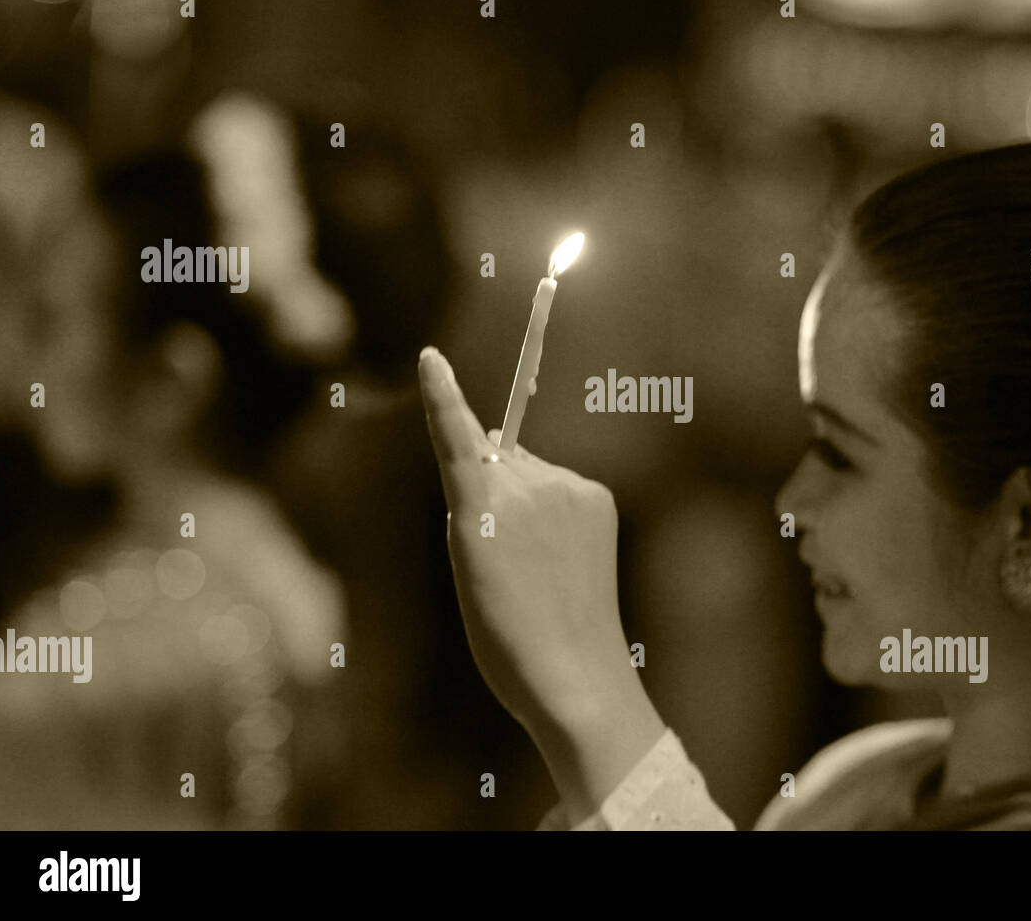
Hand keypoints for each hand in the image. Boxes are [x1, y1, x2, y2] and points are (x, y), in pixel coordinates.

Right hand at [417, 348, 664, 819]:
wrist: (573, 673)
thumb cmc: (505, 631)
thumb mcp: (467, 565)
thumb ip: (474, 501)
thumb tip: (504, 453)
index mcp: (482, 507)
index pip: (458, 437)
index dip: (442, 396)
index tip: (431, 358)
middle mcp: (528, 486)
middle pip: (498, 457)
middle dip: (493, 482)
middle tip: (497, 551)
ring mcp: (570, 489)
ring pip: (532, 472)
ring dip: (525, 500)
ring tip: (533, 565)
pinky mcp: (599, 497)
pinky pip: (563, 487)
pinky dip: (555, 510)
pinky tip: (561, 559)